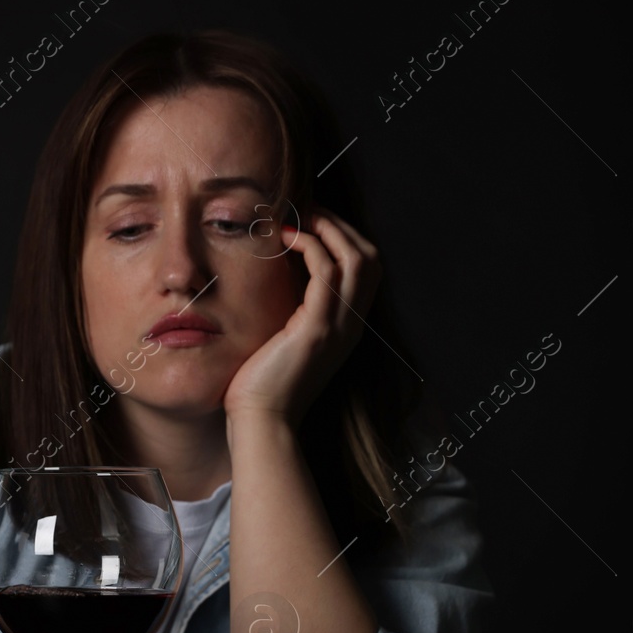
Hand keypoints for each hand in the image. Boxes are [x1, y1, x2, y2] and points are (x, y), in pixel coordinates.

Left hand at [222, 205, 381, 428]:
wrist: (262, 422)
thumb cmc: (262, 385)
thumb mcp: (285, 340)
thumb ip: (292, 311)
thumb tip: (276, 276)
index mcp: (345, 328)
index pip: (365, 269)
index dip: (343, 238)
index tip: (311, 222)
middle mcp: (350, 325)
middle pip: (370, 257)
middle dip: (341, 225)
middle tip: (307, 210)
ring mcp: (338, 327)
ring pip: (356, 258)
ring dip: (329, 228)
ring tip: (298, 216)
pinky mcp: (316, 328)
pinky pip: (325, 271)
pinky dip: (310, 245)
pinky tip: (284, 238)